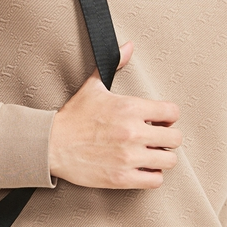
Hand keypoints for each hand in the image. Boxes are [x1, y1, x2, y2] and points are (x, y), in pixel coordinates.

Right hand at [48, 42, 181, 189]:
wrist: (51, 145)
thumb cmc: (73, 117)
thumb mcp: (94, 86)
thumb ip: (115, 64)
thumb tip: (128, 46)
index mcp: (130, 108)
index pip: (172, 112)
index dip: (168, 116)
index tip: (160, 121)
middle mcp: (133, 132)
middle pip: (175, 138)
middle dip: (167, 137)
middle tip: (156, 139)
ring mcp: (129, 157)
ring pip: (169, 160)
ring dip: (162, 157)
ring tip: (150, 154)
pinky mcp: (122, 177)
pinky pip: (155, 180)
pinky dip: (152, 175)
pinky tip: (143, 168)